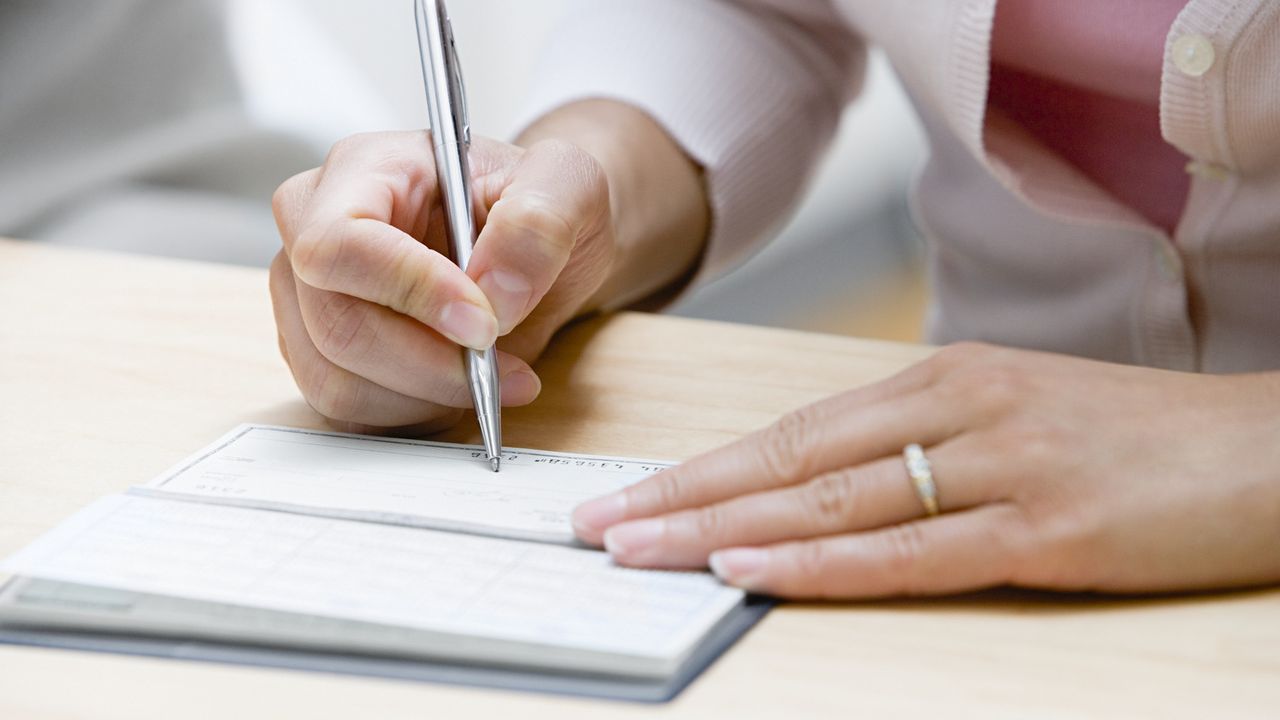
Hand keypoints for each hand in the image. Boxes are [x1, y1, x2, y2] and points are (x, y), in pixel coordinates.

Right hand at [269, 131, 613, 432]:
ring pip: (336, 382)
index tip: (484, 324)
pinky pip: (346, 414)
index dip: (409, 292)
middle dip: (430, 364)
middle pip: (336, 325)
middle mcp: (316, 230)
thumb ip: (540, 223)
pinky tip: (456, 388)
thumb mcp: (569, 186)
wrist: (536, 249)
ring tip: (489, 375)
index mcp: (365, 169)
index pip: (341, 242)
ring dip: (425, 396)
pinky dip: (411, 415)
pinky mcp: (320, 356)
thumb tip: (495, 293)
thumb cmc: (538, 206)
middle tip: (502, 369)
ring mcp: (308, 299)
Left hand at [572, 343, 1279, 598]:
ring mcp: (998, 464)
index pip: (789, 428)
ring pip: (827, 502)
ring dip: (721, 529)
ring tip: (640, 551)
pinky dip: (819, 564)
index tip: (627, 493)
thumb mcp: (1011, 416)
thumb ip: (919, 442)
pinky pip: (908, 551)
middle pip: (785, 459)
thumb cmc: (1133, 437)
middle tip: (596, 525)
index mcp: (941, 379)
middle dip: (680, 496)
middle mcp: (955, 408)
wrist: (1268, 447)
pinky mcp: (1045, 526)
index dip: (699, 466)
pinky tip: (752, 574)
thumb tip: (822, 485)